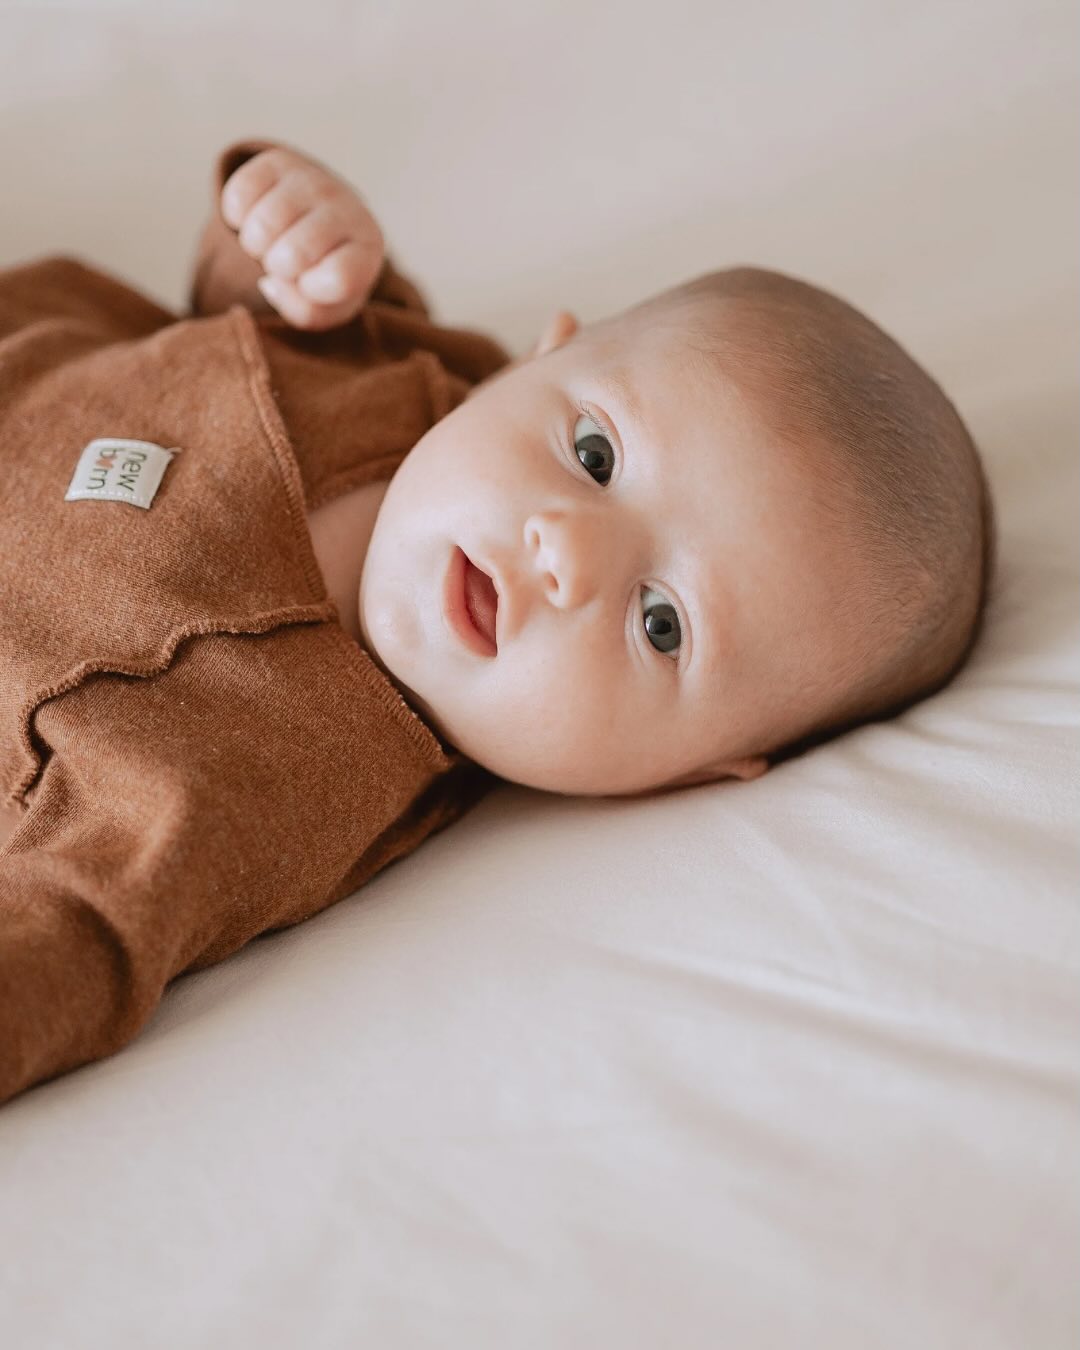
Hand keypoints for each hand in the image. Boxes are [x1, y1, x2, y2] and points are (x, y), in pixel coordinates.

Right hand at [220, 146, 384, 330]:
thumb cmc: (325, 271)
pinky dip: (237, 216)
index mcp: (366, 248)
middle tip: (285, 263)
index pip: (338, 278)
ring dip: (255, 244)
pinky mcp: (277, 161)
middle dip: (279, 268)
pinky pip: (239, 194)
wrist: (323, 219)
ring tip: (270, 242)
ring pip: (263, 224)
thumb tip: (271, 284)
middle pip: (294, 253)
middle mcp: (344, 207)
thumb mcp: (327, 306)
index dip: (313, 288)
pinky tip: (254, 218)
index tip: (312, 282)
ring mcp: (311, 180)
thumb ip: (304, 311)